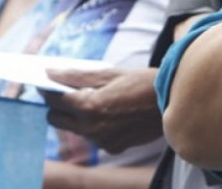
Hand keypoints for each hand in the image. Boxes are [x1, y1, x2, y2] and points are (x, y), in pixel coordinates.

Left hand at [41, 67, 162, 153]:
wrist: (174, 103)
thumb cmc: (142, 83)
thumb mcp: (109, 73)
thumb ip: (76, 76)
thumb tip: (50, 72)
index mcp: (89, 107)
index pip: (53, 100)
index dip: (47, 89)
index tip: (47, 81)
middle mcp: (92, 129)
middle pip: (56, 119)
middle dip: (58, 105)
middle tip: (68, 90)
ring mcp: (102, 141)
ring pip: (75, 129)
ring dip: (77, 115)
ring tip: (95, 98)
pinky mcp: (113, 148)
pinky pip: (93, 137)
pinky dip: (95, 125)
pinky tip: (111, 112)